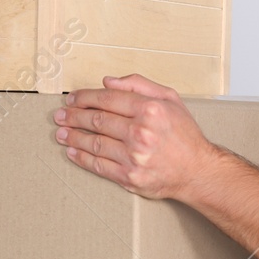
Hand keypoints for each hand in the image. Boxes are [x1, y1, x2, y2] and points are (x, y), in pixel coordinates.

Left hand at [52, 74, 219, 200]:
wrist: (198, 170)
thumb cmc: (184, 135)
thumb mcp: (169, 99)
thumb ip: (139, 85)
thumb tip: (108, 82)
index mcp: (150, 109)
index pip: (107, 98)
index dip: (85, 97)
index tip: (73, 99)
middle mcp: (141, 132)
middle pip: (97, 120)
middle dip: (73, 116)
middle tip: (60, 115)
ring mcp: (134, 157)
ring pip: (94, 143)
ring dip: (73, 137)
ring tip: (61, 132)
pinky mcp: (129, 177)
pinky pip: (98, 166)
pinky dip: (81, 158)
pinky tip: (72, 151)